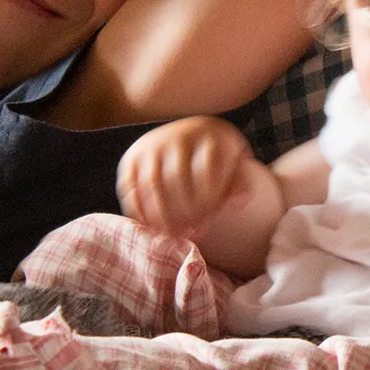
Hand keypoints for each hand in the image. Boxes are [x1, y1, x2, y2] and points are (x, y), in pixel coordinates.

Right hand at [117, 116, 266, 239]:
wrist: (192, 135)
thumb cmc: (218, 159)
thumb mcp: (236, 166)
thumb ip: (240, 185)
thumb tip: (236, 203)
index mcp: (207, 135)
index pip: (205, 170)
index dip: (207, 201)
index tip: (210, 218)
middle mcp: (176, 136)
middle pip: (176, 177)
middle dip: (184, 212)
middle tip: (192, 232)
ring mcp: (150, 145)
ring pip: (151, 184)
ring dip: (161, 216)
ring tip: (174, 234)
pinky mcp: (131, 159)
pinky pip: (130, 188)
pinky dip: (139, 212)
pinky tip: (154, 228)